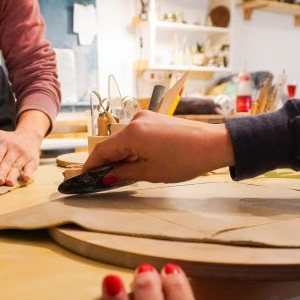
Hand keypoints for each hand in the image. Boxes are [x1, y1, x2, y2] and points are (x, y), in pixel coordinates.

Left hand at [0, 127, 41, 185]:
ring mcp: (24, 155)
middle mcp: (15, 148)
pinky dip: (29, 173)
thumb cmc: (9, 139)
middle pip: (8, 162)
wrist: (29, 136)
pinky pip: (31, 167)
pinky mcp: (33, 161)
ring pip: (18, 166)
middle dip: (3, 171)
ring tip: (9, 182)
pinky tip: (26, 178)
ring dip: (13, 175)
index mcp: (4, 143)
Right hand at [82, 111, 234, 184]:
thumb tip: (107, 177)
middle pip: (113, 144)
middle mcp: (135, 121)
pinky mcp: (156, 120)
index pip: (102, 150)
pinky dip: (133, 148)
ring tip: (122, 175)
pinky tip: (136, 162)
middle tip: (101, 180)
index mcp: (131, 134)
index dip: (91, 166)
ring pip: (125, 140)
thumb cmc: (185, 160)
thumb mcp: (151, 172)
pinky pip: (137, 135)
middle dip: (107, 162)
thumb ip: (124, 173)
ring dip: (122, 156)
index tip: (84, 177)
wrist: (215, 144)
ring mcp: (147, 118)